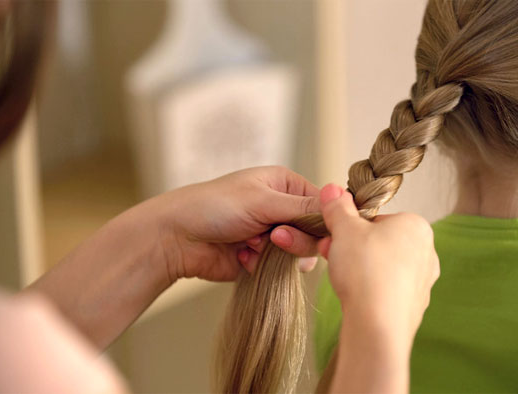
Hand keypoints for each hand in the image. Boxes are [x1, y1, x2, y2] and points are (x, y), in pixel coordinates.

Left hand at [140, 166, 321, 281]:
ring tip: (253, 246)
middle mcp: (282, 209)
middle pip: (314, 232)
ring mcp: (272, 235)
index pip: (322, 204)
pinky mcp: (261, 259)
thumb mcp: (263, 200)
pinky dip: (264, 265)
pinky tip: (243, 257)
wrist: (176, 238)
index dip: (325, 221)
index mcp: (285, 185)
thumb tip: (340, 202)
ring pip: (299, 253)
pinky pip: (280, 269)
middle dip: (296, 238)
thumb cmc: (214, 207)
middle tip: (275, 238)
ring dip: (279, 253)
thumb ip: (303, 206)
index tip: (319, 234)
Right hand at [317, 184, 439, 340]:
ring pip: (383, 267)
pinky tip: (356, 298)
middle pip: (380, 243)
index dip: (351, 227)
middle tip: (331, 255)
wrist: (378, 324)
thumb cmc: (366, 270)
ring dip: (360, 269)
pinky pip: (387, 291)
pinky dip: (370, 291)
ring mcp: (423, 282)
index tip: (335, 236)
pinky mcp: (415, 306)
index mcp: (416, 226)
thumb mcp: (345, 229)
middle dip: (353, 248)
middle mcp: (427, 252)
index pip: (379, 219)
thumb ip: (338, 208)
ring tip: (341, 277)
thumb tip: (332, 190)